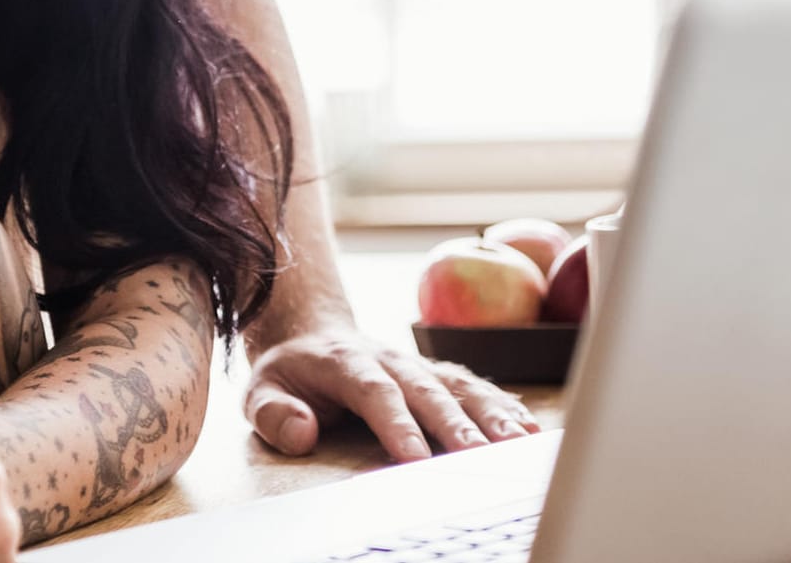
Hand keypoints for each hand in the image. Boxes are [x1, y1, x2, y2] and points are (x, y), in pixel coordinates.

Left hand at [244, 328, 541, 461]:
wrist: (312, 333)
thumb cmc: (290, 372)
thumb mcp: (260, 390)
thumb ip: (274, 413)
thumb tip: (302, 434)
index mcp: (346, 362)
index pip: (375, 392)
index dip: (396, 423)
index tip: (413, 457)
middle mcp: (391, 359)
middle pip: (428, 391)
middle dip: (456, 424)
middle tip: (482, 458)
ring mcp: (419, 365)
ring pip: (461, 386)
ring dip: (492, 414)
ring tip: (521, 443)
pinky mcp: (439, 374)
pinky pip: (476, 388)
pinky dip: (504, 407)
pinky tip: (530, 429)